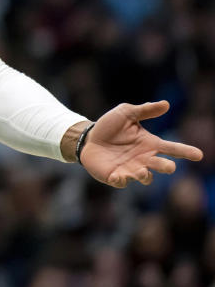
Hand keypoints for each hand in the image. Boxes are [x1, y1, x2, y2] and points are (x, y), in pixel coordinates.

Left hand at [81, 101, 202, 187]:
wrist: (88, 138)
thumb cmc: (110, 126)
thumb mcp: (126, 113)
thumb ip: (145, 110)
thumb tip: (166, 104)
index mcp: (150, 144)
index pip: (172, 149)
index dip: (186, 152)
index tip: (198, 154)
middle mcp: (144, 159)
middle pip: (162, 166)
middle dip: (166, 167)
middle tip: (169, 166)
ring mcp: (131, 169)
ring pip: (145, 178)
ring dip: (145, 176)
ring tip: (141, 171)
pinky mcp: (115, 176)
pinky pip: (122, 182)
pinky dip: (121, 180)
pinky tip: (117, 176)